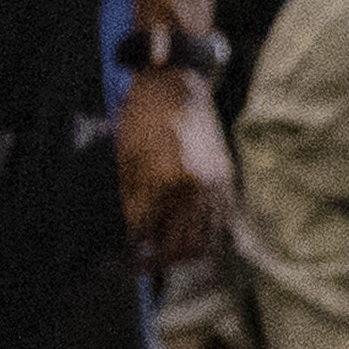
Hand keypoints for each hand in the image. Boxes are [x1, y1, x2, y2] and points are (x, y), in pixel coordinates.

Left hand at [115, 66, 234, 270]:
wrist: (175, 86)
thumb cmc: (141, 119)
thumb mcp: (122, 160)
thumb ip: (126, 202)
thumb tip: (126, 236)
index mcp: (163, 182)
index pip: (142, 234)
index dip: (128, 250)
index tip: (120, 258)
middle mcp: (195, 190)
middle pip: (176, 248)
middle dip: (154, 261)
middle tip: (139, 263)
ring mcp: (216, 188)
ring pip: (202, 244)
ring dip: (180, 255)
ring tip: (162, 255)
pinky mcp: (228, 184)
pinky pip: (220, 226)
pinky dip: (203, 238)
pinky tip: (186, 237)